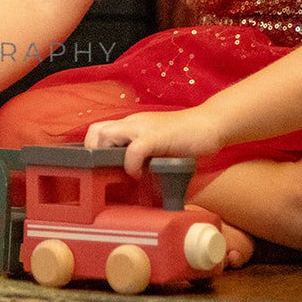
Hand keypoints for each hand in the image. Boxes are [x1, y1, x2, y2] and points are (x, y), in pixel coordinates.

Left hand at [83, 107, 225, 177]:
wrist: (209, 124)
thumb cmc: (185, 138)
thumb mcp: (156, 145)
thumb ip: (142, 155)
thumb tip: (130, 177)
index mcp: (131, 125)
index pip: (99, 130)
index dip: (91, 148)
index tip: (94, 168)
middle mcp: (133, 123)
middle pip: (96, 130)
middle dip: (92, 152)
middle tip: (102, 172)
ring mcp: (143, 128)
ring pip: (107, 134)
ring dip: (106, 156)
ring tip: (117, 172)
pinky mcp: (157, 136)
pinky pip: (134, 149)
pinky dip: (131, 164)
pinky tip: (139, 174)